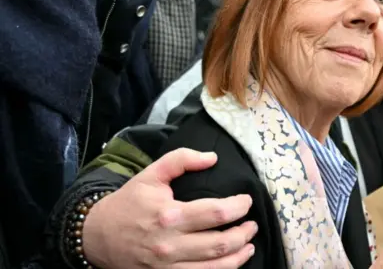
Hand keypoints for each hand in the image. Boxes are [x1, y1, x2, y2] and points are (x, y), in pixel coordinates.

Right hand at [82, 148, 257, 268]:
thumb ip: (182, 160)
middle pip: (221, 243)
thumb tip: (212, 157)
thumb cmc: (129, 203)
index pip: (216, 213)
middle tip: (252, 224)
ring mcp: (168, 266)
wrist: (97, 235)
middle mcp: (171, 245)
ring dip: (239, 256)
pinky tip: (231, 262)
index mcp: (170, 216)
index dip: (239, 207)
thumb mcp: (152, 174)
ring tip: (249, 244)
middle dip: (244, 233)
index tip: (247, 201)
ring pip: (216, 268)